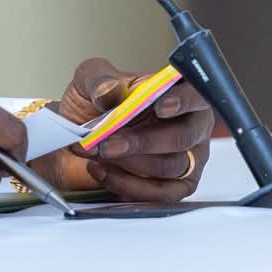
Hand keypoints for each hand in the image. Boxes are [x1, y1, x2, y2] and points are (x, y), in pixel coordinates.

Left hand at [28, 57, 211, 202]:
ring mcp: (187, 159)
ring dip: (129, 162)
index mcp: (178, 93)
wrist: (76, 138)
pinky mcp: (174, 186)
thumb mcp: (89, 79)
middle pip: (183, 137)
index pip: (196, 94)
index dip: (183, 101)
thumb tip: (111, 91)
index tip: (160, 107)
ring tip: (97, 153)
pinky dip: (129, 185)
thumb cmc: (93, 105)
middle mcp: (190, 126)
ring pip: (170, 166)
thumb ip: (99, 79)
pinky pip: (162, 193)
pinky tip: (101, 171)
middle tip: (108, 143)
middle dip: (143, 141)